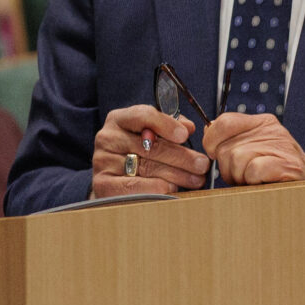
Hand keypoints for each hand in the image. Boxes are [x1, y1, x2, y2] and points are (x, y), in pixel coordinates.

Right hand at [90, 104, 207, 198]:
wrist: (111, 180)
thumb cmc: (135, 153)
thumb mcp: (149, 134)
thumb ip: (168, 126)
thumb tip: (189, 127)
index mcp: (119, 119)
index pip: (143, 115)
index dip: (166, 124)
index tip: (185, 135)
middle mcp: (107, 138)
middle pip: (149, 146)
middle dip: (181, 156)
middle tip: (202, 164)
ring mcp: (103, 161)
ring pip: (146, 167)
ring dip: (176, 174)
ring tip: (195, 179)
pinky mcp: (102, 184)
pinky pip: (134, 186)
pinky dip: (156, 187)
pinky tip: (172, 188)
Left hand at [201, 111, 304, 185]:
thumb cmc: (276, 174)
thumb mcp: (253, 150)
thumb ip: (232, 140)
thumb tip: (208, 133)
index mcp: (262, 122)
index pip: (223, 122)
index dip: (212, 142)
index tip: (216, 155)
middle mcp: (272, 130)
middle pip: (226, 147)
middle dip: (228, 168)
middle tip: (245, 175)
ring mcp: (282, 146)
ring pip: (237, 159)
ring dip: (240, 177)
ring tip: (255, 180)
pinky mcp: (288, 165)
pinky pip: (254, 169)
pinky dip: (254, 181)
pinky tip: (264, 182)